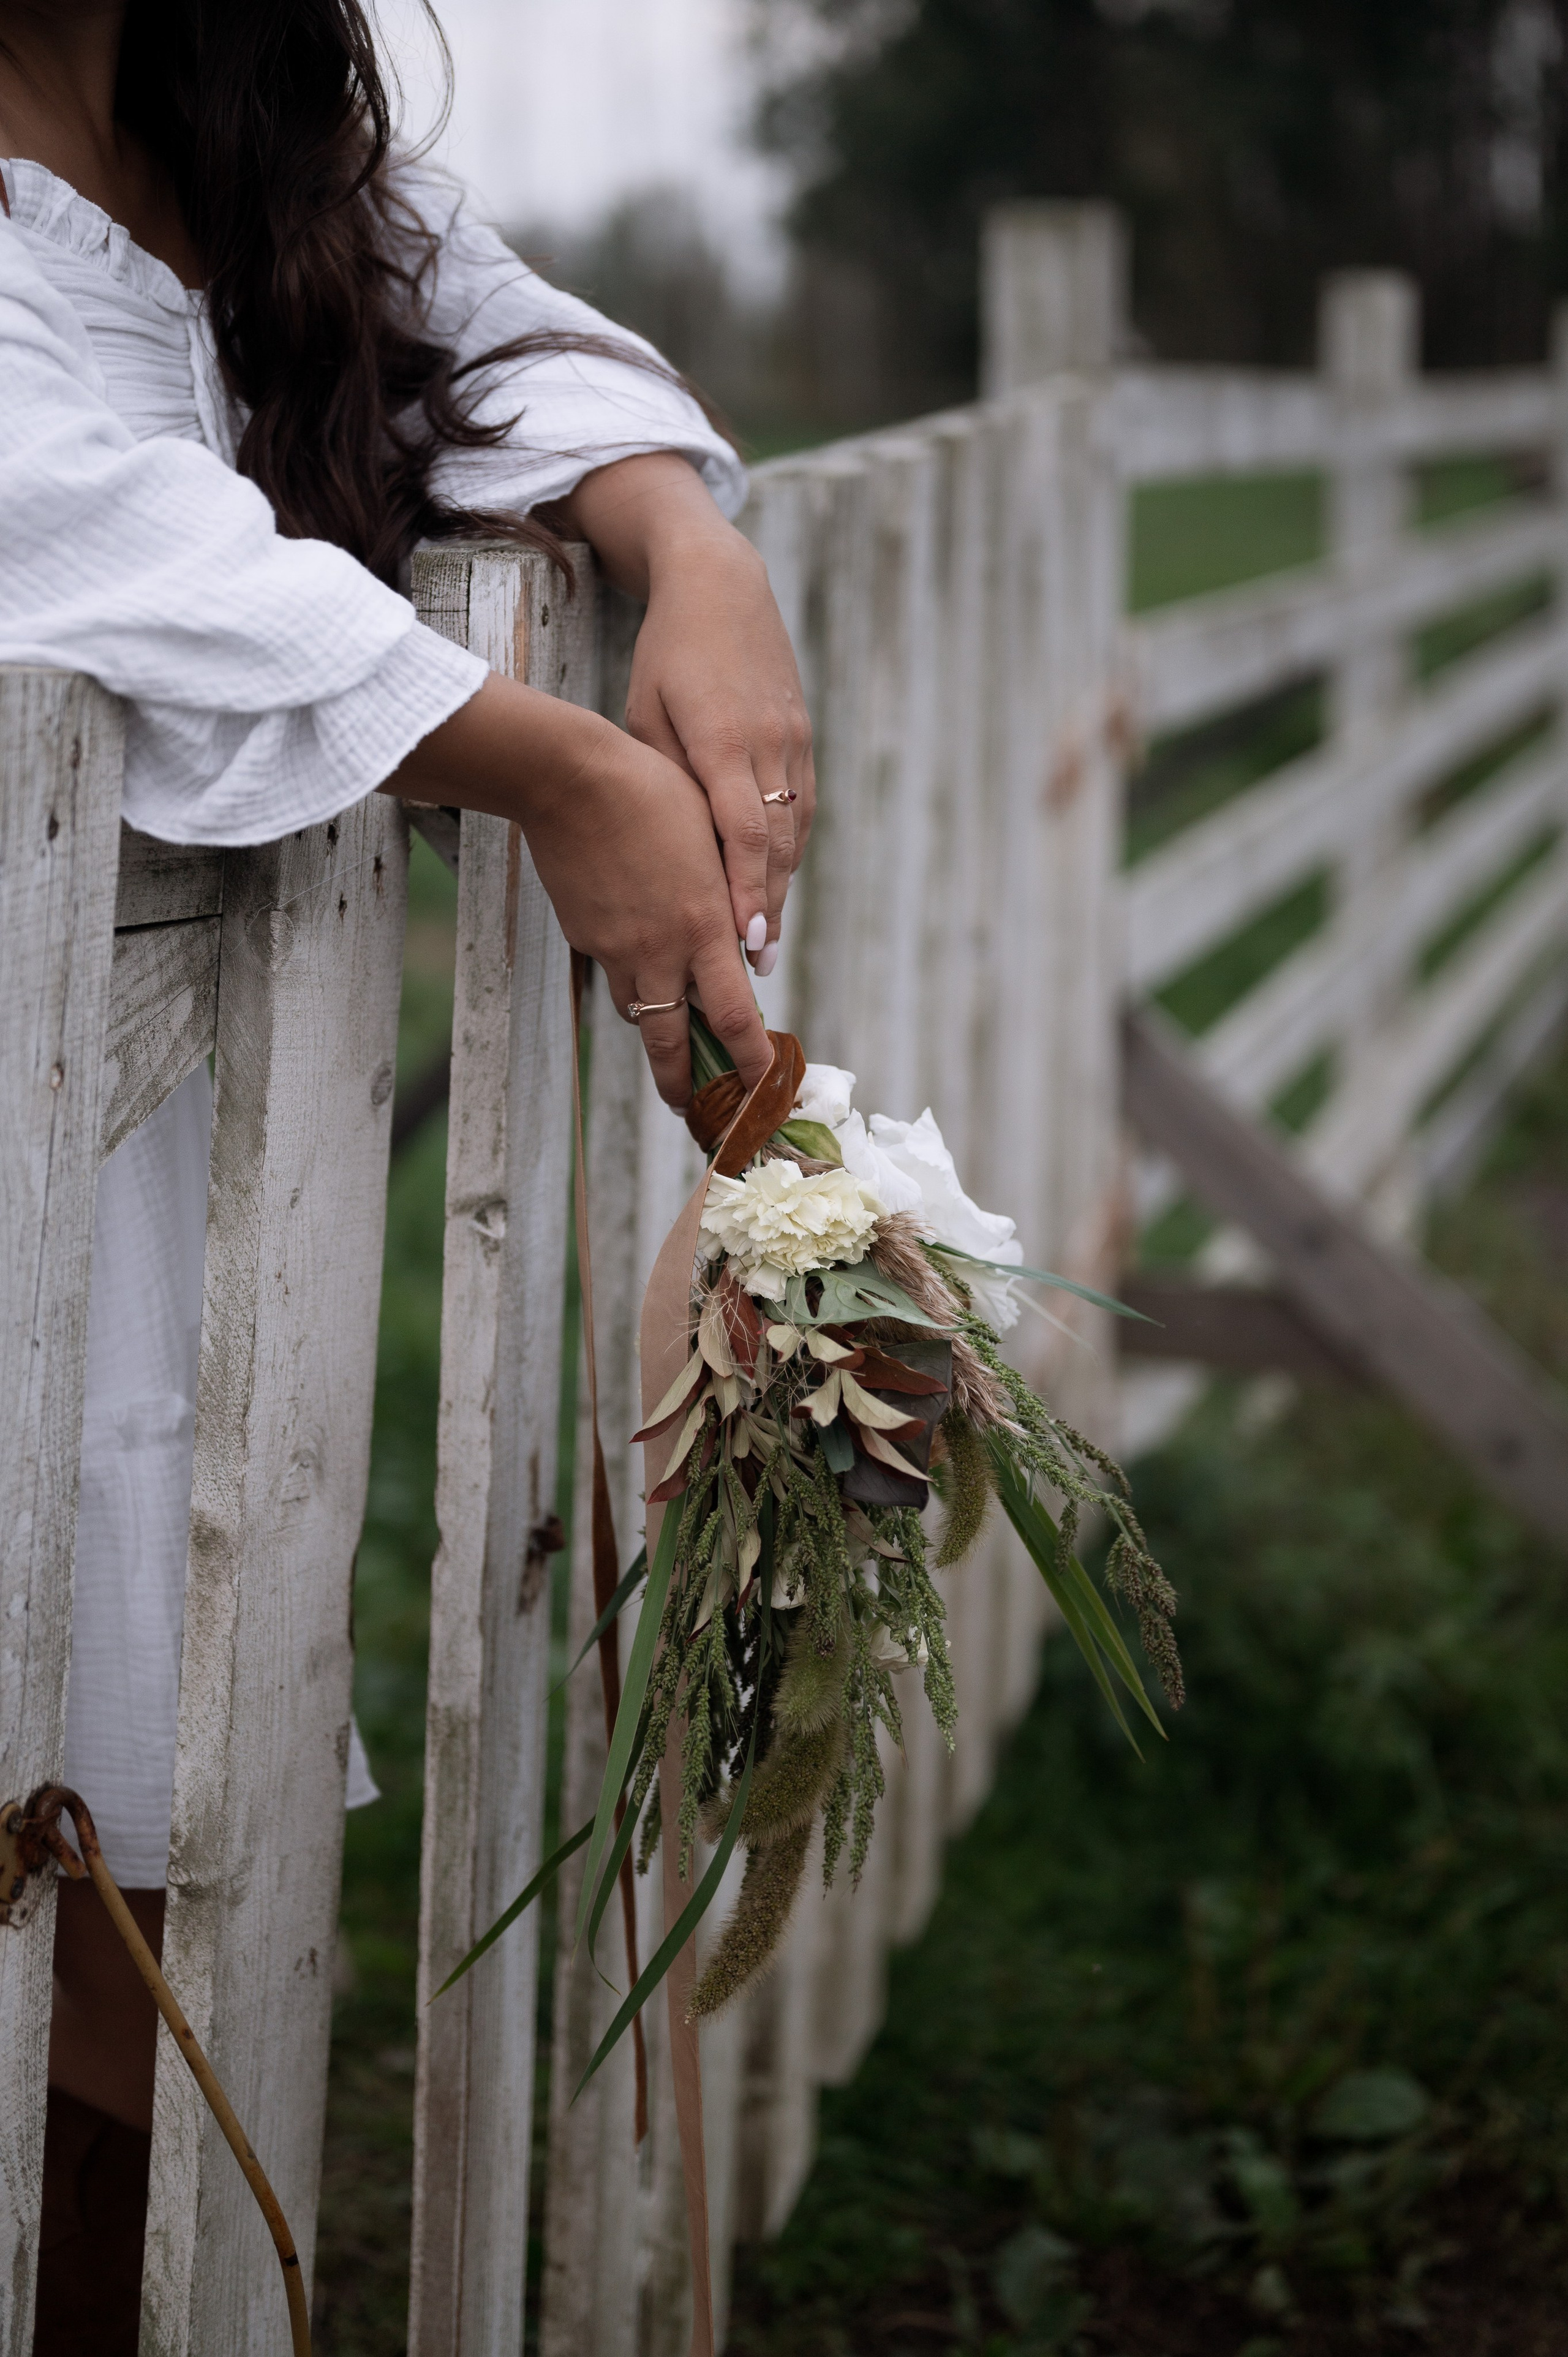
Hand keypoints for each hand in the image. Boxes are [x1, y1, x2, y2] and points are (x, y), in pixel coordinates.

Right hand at [390, 674, 770, 1107]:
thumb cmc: (654, 794)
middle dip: (684, 1087)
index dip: (751, 1065)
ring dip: (656, 1028)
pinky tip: (632, 950)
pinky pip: (611, 971)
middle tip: (693, 1111)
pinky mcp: (583, 936)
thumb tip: (740, 944)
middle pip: (672, 1044)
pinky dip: (628, 976)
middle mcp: (660, 951)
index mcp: (704, 928)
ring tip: (667, 1036)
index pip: (736, 1019)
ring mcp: (615, 948)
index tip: (763, 1094)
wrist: (570, 779)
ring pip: (638, 1012)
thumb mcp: (712, 844)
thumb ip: (728, 900)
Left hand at [557, 454, 815, 973]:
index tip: (744, 940)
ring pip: (793, 830)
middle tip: (757, 964)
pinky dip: (787, 849)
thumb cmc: (666, 653)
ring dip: (780, 885)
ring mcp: (793, 740)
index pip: (742, 831)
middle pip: (775, 843)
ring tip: (765, 940)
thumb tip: (673, 853)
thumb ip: (664, 780)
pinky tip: (774, 883)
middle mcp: (768, 744)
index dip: (746, 889)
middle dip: (767, 906)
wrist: (721, 585)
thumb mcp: (645, 713)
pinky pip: (799, 806)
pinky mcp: (803, 736)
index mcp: (723, 738)